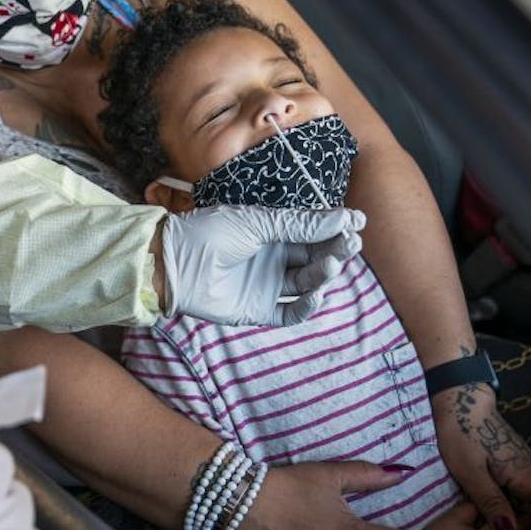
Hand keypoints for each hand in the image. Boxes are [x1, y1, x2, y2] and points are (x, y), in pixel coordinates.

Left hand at [162, 206, 365, 325]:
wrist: (174, 262)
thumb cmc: (209, 233)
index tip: (356, 223)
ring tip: (330, 264)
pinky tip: (315, 294)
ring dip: (323, 274)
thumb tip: (348, 217)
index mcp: (271, 232)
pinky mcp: (259, 310)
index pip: (312, 232)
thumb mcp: (259, 222)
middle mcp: (272, 257)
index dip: (334, 228)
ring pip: (307, 283)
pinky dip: (307, 306)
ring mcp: (267, 284)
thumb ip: (302, 223)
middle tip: (350, 244)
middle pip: (314, 257)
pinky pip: (291, 312)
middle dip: (335, 251)